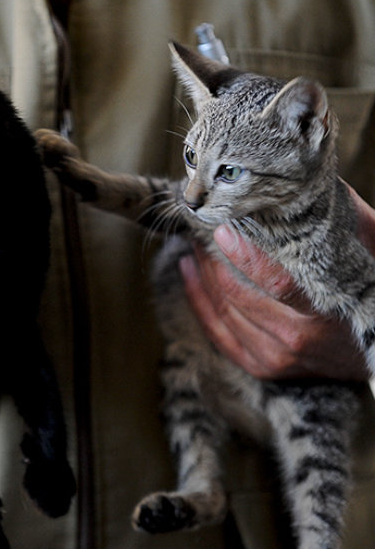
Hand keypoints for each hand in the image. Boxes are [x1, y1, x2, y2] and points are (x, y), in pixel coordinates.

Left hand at [180, 183, 371, 380]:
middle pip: (238, 295)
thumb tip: (306, 182)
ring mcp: (276, 356)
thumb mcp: (369, 248)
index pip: (277, 283)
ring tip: (195, 248)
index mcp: (323, 310)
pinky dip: (199, 303)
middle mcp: (296, 338)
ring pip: (223, 312)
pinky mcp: (262, 366)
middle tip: (200, 231)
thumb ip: (343, 217)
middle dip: (212, 259)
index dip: (246, 257)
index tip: (223, 230)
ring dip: (202, 276)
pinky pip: (218, 334)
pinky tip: (191, 276)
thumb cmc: (371, 288)